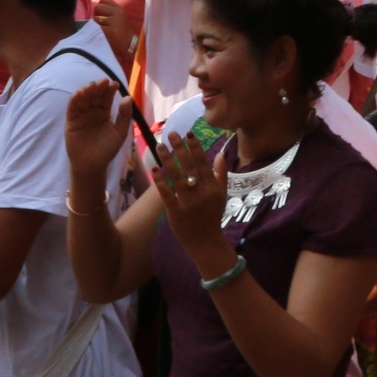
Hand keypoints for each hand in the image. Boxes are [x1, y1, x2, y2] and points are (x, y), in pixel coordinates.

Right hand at [62, 78, 131, 186]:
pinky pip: (72, 108)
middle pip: (94, 95)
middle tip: (103, 81)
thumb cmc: (107, 150)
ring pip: (83, 99)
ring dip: (86, 91)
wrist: (93, 165)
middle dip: (98, 87)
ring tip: (92, 86)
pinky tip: (79, 94)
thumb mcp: (120, 132)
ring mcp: (81, 115)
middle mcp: (92, 111)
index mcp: (104, 112)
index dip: (109, 90)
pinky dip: (75, 100)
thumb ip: (124, 116)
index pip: (106, 97)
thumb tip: (128, 97)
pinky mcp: (71, 121)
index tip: (115, 84)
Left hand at [149, 130, 231, 252]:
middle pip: (189, 166)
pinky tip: (154, 169)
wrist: (206, 243)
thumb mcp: (222, 195)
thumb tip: (220, 153)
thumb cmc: (213, 217)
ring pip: (177, 177)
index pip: (203, 163)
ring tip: (160, 146)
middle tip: (171, 133)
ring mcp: (188, 203)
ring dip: (168, 160)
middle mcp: (201, 193)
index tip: (188, 133)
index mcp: (212, 187)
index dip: (195, 147)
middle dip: (180, 148)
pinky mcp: (176, 212)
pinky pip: (167, 194)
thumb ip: (221, 174)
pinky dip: (161, 181)